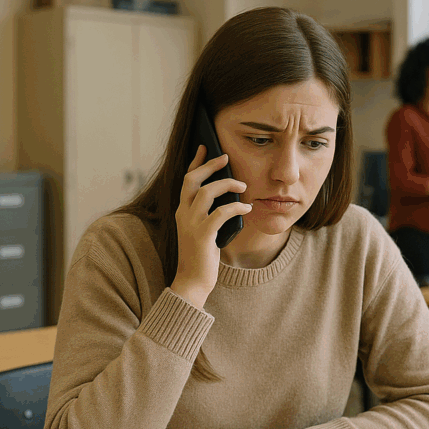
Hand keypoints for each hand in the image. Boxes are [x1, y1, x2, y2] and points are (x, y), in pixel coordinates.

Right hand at [170, 145, 250, 308]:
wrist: (192, 281)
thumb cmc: (200, 256)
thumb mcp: (201, 230)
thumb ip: (208, 214)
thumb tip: (228, 198)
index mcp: (182, 211)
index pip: (186, 180)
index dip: (196, 162)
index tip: (205, 147)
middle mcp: (183, 213)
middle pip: (193, 179)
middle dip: (210, 165)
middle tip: (225, 157)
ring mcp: (191, 224)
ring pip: (207, 192)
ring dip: (227, 185)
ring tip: (243, 186)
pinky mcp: (203, 235)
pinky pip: (221, 212)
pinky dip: (236, 207)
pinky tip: (247, 208)